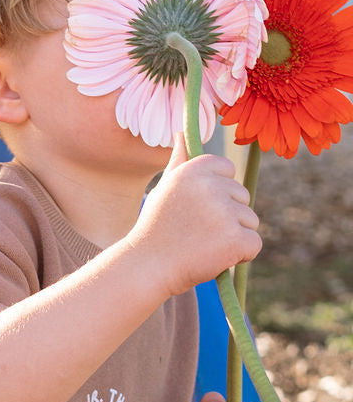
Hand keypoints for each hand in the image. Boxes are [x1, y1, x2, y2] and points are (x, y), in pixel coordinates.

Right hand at [133, 134, 261, 298]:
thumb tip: (182, 134)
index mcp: (195, 169)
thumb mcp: (163, 189)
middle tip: (196, 233)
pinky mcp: (236, 239)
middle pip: (242, 197)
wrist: (146, 267)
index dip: (218, 194)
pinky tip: (214, 258)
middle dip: (227, 217)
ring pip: (250, 221)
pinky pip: (254, 244)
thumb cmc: (155, 229)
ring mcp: (225, 212)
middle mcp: (212, 186)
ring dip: (232, 237)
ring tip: (202, 246)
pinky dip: (239, 255)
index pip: (229, 172)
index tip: (197, 210)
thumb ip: (179, 161)